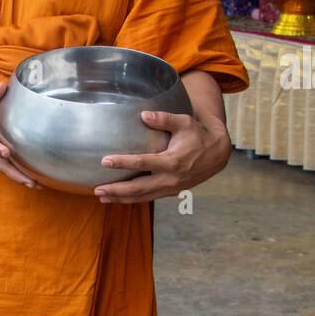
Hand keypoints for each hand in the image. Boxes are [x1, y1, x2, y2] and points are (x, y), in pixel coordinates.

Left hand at [94, 110, 231, 203]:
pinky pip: (148, 198)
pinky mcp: (171, 192)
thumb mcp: (184, 122)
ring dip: (121, 198)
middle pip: (139, 188)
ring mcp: (171, 188)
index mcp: (173, 161)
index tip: (105, 161)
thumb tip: (144, 115)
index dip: (123, 162)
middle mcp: (171, 178)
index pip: (143, 163)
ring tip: (101, 197)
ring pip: (142, 197)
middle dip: (117, 190)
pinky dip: (132, 200)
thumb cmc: (198, 134)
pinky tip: (117, 198)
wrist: (217, 155)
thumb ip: (164, 119)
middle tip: (97, 189)